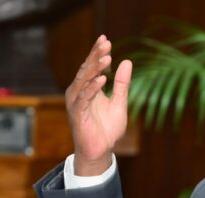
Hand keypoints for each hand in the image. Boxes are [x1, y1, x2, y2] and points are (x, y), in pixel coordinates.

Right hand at [64, 34, 131, 175]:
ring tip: (106, 58)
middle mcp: (79, 92)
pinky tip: (101, 79)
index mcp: (88, 88)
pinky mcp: (77, 114)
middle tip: (105, 43)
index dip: (98, 53)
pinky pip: (84, 99)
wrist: (100, 151)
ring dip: (95, 69)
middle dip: (96, 56)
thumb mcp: (119, 103)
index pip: (92, 66)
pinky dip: (92, 88)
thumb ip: (121, 84)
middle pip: (87, 70)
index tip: (106, 40)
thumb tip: (127, 61)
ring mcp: (77, 102)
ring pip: (84, 81)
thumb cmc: (107, 128)